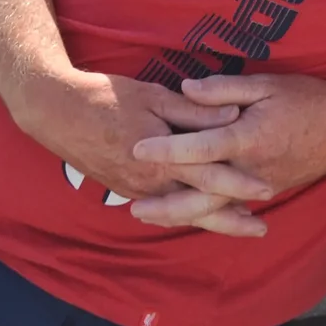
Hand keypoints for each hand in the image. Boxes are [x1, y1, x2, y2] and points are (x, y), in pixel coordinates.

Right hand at [29, 70, 258, 213]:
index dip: (241, 185)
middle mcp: (151, 183)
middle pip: (199, 208)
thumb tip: (234, 114)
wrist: (58, 113)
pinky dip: (185, 212)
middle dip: (231, 220)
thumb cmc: (108, 98)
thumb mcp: (155, 96)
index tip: (267, 190)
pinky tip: (197, 212)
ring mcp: (136, 190)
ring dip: (210, 219)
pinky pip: (162, 207)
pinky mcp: (125, 189)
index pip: (211, 177)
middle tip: (261, 229)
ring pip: (181, 212)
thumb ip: (195, 111)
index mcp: (162, 160)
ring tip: (237, 224)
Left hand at [128, 75, 325, 234]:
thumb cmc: (308, 99)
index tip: (138, 148)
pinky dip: (206, 212)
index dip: (167, 148)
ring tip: (150, 216)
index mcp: (249, 138)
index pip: (200, 147)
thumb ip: (225, 88)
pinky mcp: (269, 191)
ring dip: (180, 214)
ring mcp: (261, 185)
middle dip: (166, 203)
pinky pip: (231, 205)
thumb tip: (186, 88)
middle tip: (132, 206)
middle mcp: (252, 169)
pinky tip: (184, 214)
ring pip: (215, 208)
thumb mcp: (267, 84)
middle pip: (202, 194)